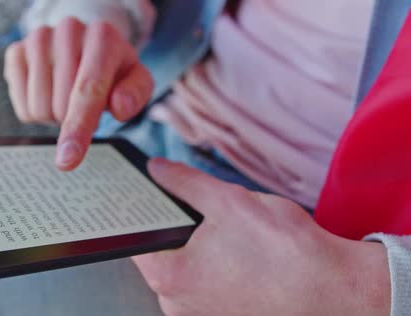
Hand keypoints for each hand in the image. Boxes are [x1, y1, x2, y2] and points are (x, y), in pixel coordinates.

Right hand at [4, 18, 153, 170]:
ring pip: (38, 107)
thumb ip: (136, 94)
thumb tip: (119, 108)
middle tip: (86, 105)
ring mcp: (38, 38)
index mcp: (103, 36)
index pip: (88, 90)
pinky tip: (48, 93)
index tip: (67, 160)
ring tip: (68, 97)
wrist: (86, 43)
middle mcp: (68, 30)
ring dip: (54, 117)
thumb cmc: (114, 70)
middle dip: (74, 121)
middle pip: (60, 106)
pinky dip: (36, 110)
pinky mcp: (16, 49)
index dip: (78, 127)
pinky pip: (20, 103)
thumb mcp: (136, 79)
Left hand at [133, 158, 390, 315]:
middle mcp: (177, 304)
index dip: (142, 211)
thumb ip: (183, 182)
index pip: (136, 236)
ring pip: (187, 270)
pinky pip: (207, 287)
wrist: (336, 292)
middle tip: (208, 213)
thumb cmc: (285, 252)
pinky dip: (218, 269)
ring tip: (234, 238)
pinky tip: (244, 259)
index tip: (150, 197)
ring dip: (201, 250)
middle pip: (161, 254)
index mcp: (169, 276)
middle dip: (179, 228)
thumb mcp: (227, 200)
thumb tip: (157, 170)